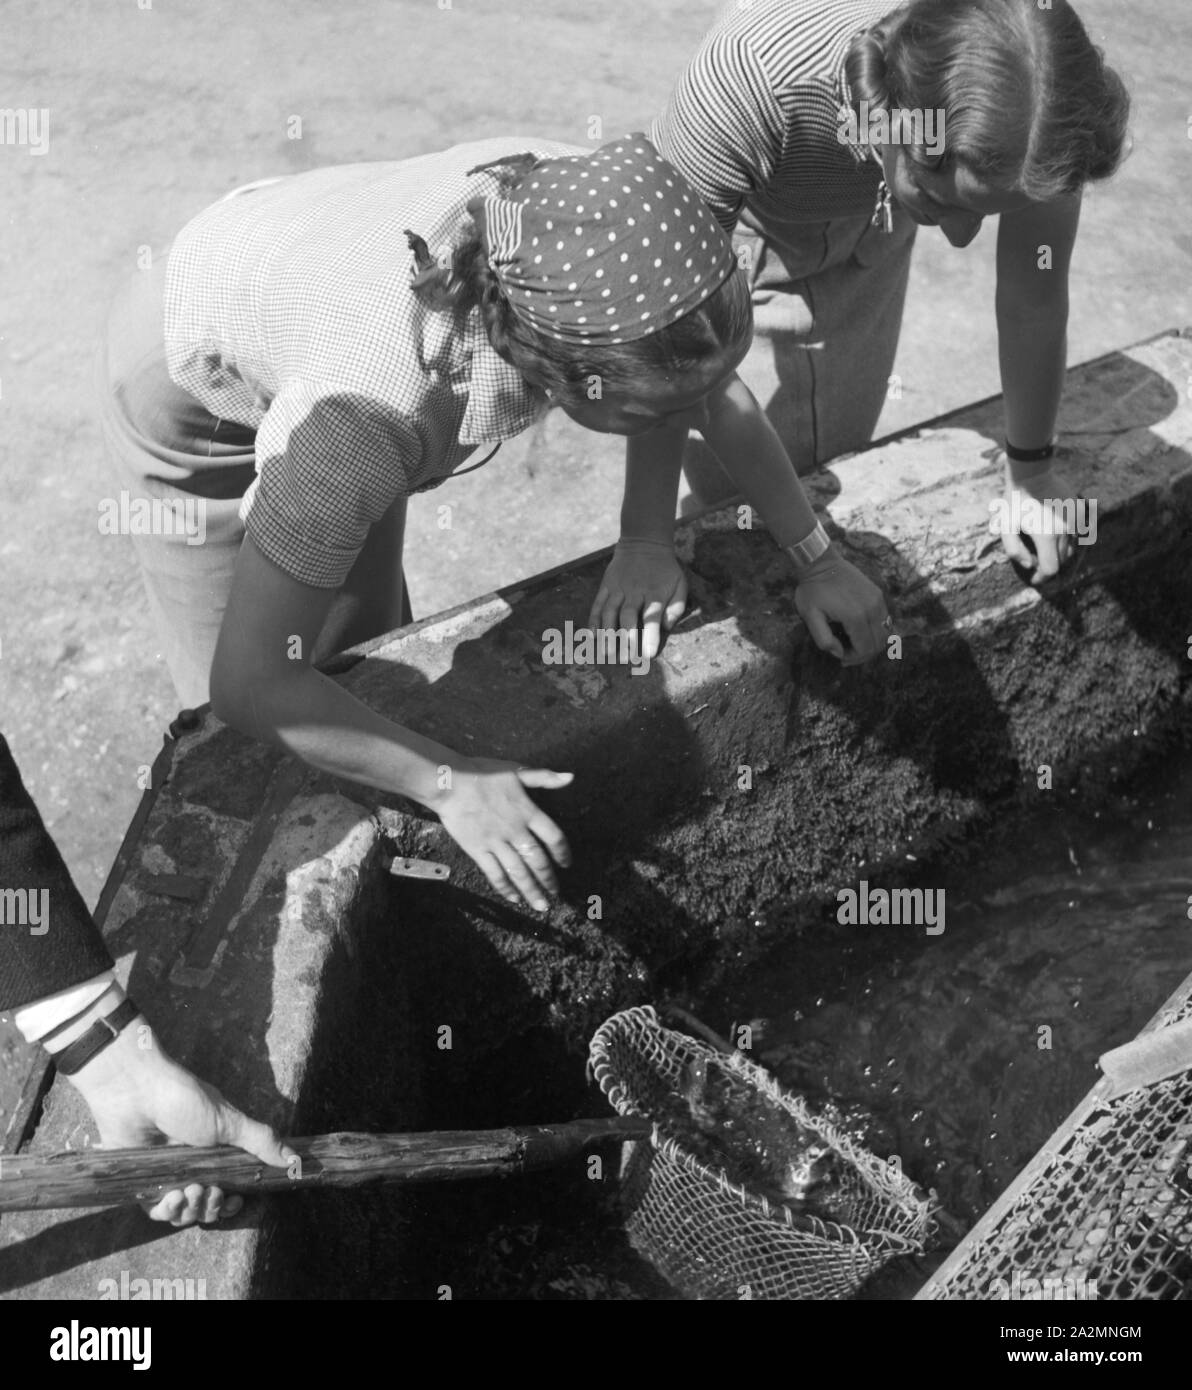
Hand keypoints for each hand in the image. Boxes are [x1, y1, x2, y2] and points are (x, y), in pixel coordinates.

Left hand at [68, 1021, 294, 1225]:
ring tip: (191, 1191)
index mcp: (214, 1152)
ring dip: (191, 1209)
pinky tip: (171, 1199)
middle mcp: (191, 1166)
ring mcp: (166, 1174)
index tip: (237, 1200)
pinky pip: (156, 1211)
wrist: (135, 1091)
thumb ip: (261, 1141)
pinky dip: (166, 1212)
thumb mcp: (229, 1122)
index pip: (228, 1187)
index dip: (233, 1200)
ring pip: (183, 1212)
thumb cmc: (184, 1100)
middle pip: (206, 1204)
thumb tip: (296, 1159)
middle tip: (212, 1192)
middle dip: (213, 1206)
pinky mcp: (141, 1182)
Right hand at [433, 758, 572, 911]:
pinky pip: (494, 873)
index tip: (566, 863)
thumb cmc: (482, 773)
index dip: (563, 852)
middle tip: (556, 892)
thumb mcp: (516, 770)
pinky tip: (514, 898)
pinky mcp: (478, 850)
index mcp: (527, 811)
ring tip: (541, 905)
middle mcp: (514, 830)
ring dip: (531, 890)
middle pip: (537, 860)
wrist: (449, 782)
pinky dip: (505, 888)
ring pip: (518, 872)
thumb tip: (571, 777)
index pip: (553, 836)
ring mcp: (496, 842)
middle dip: (548, 879)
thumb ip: (544, 777)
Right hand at [588, 538, 686, 661]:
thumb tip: (668, 626)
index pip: (652, 616)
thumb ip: (677, 606)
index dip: (650, 635)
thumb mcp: (680, 583)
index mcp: (655, 592)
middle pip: (628, 617)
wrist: (644, 542)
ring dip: (608, 633)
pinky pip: (598, 604)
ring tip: (607, 653)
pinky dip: (594, 620)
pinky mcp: (606, 586)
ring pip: (610, 612)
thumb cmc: (665, 570)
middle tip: (626, 659)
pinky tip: (592, 635)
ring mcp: (618, 588)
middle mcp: (634, 591)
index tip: (649, 654)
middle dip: (626, 639)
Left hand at [792, 545, 889, 664]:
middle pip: (878, 644)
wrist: (821, 563)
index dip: (854, 658)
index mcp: (855, 616)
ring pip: (886, 633)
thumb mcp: (809, 616)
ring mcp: (877, 600)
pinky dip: (876, 630)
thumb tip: (839, 653)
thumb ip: (823, 639)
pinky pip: (885, 620)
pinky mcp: (878, 594)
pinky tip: (859, 630)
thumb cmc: (812, 591)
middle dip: (863, 654)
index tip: (840, 656)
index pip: (865, 649)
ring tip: (854, 643)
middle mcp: (872, 608)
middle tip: (847, 653)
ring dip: (872, 643)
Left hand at [995, 457, 1080, 584]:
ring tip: (1043, 550)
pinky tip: (1052, 536)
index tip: (1033, 579)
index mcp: (1047, 536)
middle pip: (1061, 561)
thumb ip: (1014, 550)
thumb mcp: (1005, 526)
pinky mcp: (1078, 513)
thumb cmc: (1014, 501)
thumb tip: (1028, 565)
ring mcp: (1074, 521)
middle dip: (1047, 566)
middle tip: (1033, 562)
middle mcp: (1065, 531)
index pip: (1050, 569)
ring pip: (1070, 549)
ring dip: (1057, 555)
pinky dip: (1066, 542)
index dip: (1041, 578)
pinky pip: (1076, 535)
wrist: (1032, 474)